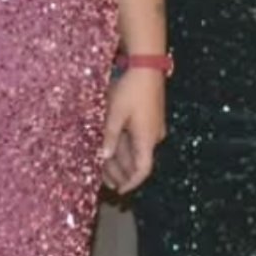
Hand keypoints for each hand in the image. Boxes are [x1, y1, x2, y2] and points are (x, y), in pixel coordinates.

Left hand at [101, 69, 166, 193]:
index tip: (119, 191)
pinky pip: (135, 138)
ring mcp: (151, 127)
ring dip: (120, 159)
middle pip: (137, 162)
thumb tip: (104, 157)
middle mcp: (152, 136)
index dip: (131, 183)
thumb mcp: (116, 114)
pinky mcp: (148, 118)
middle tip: (105, 182)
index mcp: (146, 138)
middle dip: (121, 173)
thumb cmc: (131, 89)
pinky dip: (123, 145)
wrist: (147, 65)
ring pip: (135, 150)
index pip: (142, 170)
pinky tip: (111, 147)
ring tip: (103, 167)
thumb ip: (110, 137)